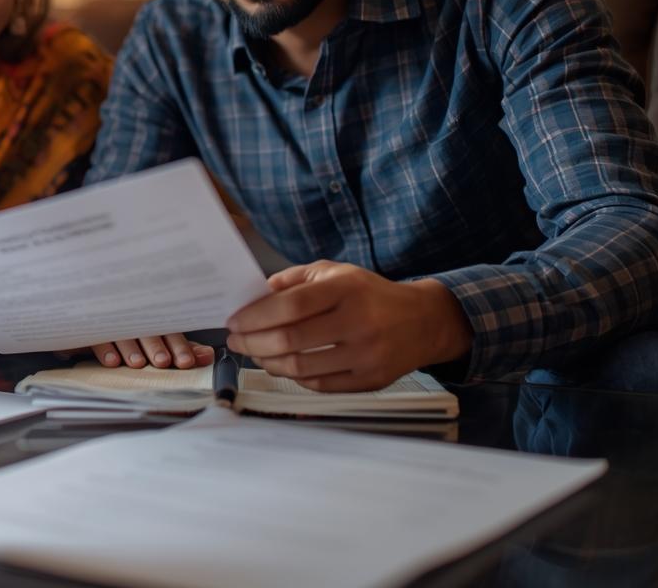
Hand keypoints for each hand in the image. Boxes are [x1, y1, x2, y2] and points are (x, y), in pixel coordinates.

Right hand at [90, 334, 213, 368]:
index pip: (170, 332)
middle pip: (148, 332)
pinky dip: (106, 349)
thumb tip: (208, 355)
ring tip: (138, 363)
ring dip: (131, 349)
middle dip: (156, 347)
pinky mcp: (93, 330)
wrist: (96, 312)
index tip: (186, 362)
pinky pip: (98, 337)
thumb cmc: (135, 333)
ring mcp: (115, 324)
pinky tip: (112, 361)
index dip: (179, 347)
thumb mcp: (162, 341)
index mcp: (156, 323)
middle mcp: (137, 322)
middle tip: (162, 362)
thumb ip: (184, 349)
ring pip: (124, 334)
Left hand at [226, 260, 472, 391]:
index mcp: (346, 289)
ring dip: (268, 362)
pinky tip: (282, 365)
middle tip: (236, 341)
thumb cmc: (370, 294)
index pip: (290, 306)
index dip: (255, 316)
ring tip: (255, 353)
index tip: (234, 321)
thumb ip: (295, 279)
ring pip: (301, 368)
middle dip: (252, 342)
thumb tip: (254, 294)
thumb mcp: (336, 272)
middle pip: (290, 340)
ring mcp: (367, 355)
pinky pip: (319, 385)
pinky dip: (293, 376)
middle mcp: (359, 322)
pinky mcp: (371, 380)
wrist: (423, 321)